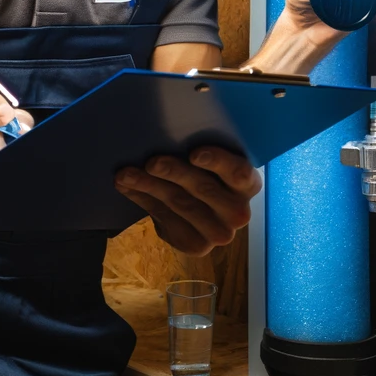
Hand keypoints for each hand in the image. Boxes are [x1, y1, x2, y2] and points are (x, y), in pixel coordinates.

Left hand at [113, 146, 261, 255]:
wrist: (205, 209)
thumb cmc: (209, 173)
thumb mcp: (215, 161)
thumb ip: (201, 150)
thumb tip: (166, 130)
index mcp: (249, 184)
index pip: (239, 173)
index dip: (217, 162)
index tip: (193, 153)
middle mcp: (238, 212)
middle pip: (204, 189)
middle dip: (174, 173)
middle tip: (151, 161)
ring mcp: (218, 233)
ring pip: (180, 203)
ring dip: (149, 186)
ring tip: (126, 174)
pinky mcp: (196, 246)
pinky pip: (165, 218)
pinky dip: (142, 199)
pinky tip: (127, 186)